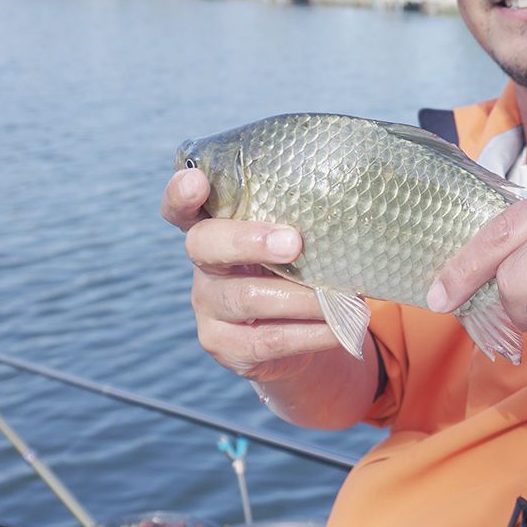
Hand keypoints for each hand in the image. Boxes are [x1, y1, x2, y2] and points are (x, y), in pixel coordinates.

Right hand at [161, 169, 341, 381]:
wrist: (301, 335)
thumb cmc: (300, 269)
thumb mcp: (297, 240)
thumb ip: (302, 223)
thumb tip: (344, 212)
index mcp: (218, 225)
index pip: (183, 205)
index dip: (181, 193)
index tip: (196, 180)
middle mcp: (204, 264)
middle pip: (205, 245)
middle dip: (248, 241)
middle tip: (294, 242)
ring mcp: (208, 306)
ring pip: (245, 297)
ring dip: (300, 297)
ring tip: (342, 297)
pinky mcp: (223, 345)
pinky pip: (266, 339)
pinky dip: (309, 333)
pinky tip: (337, 328)